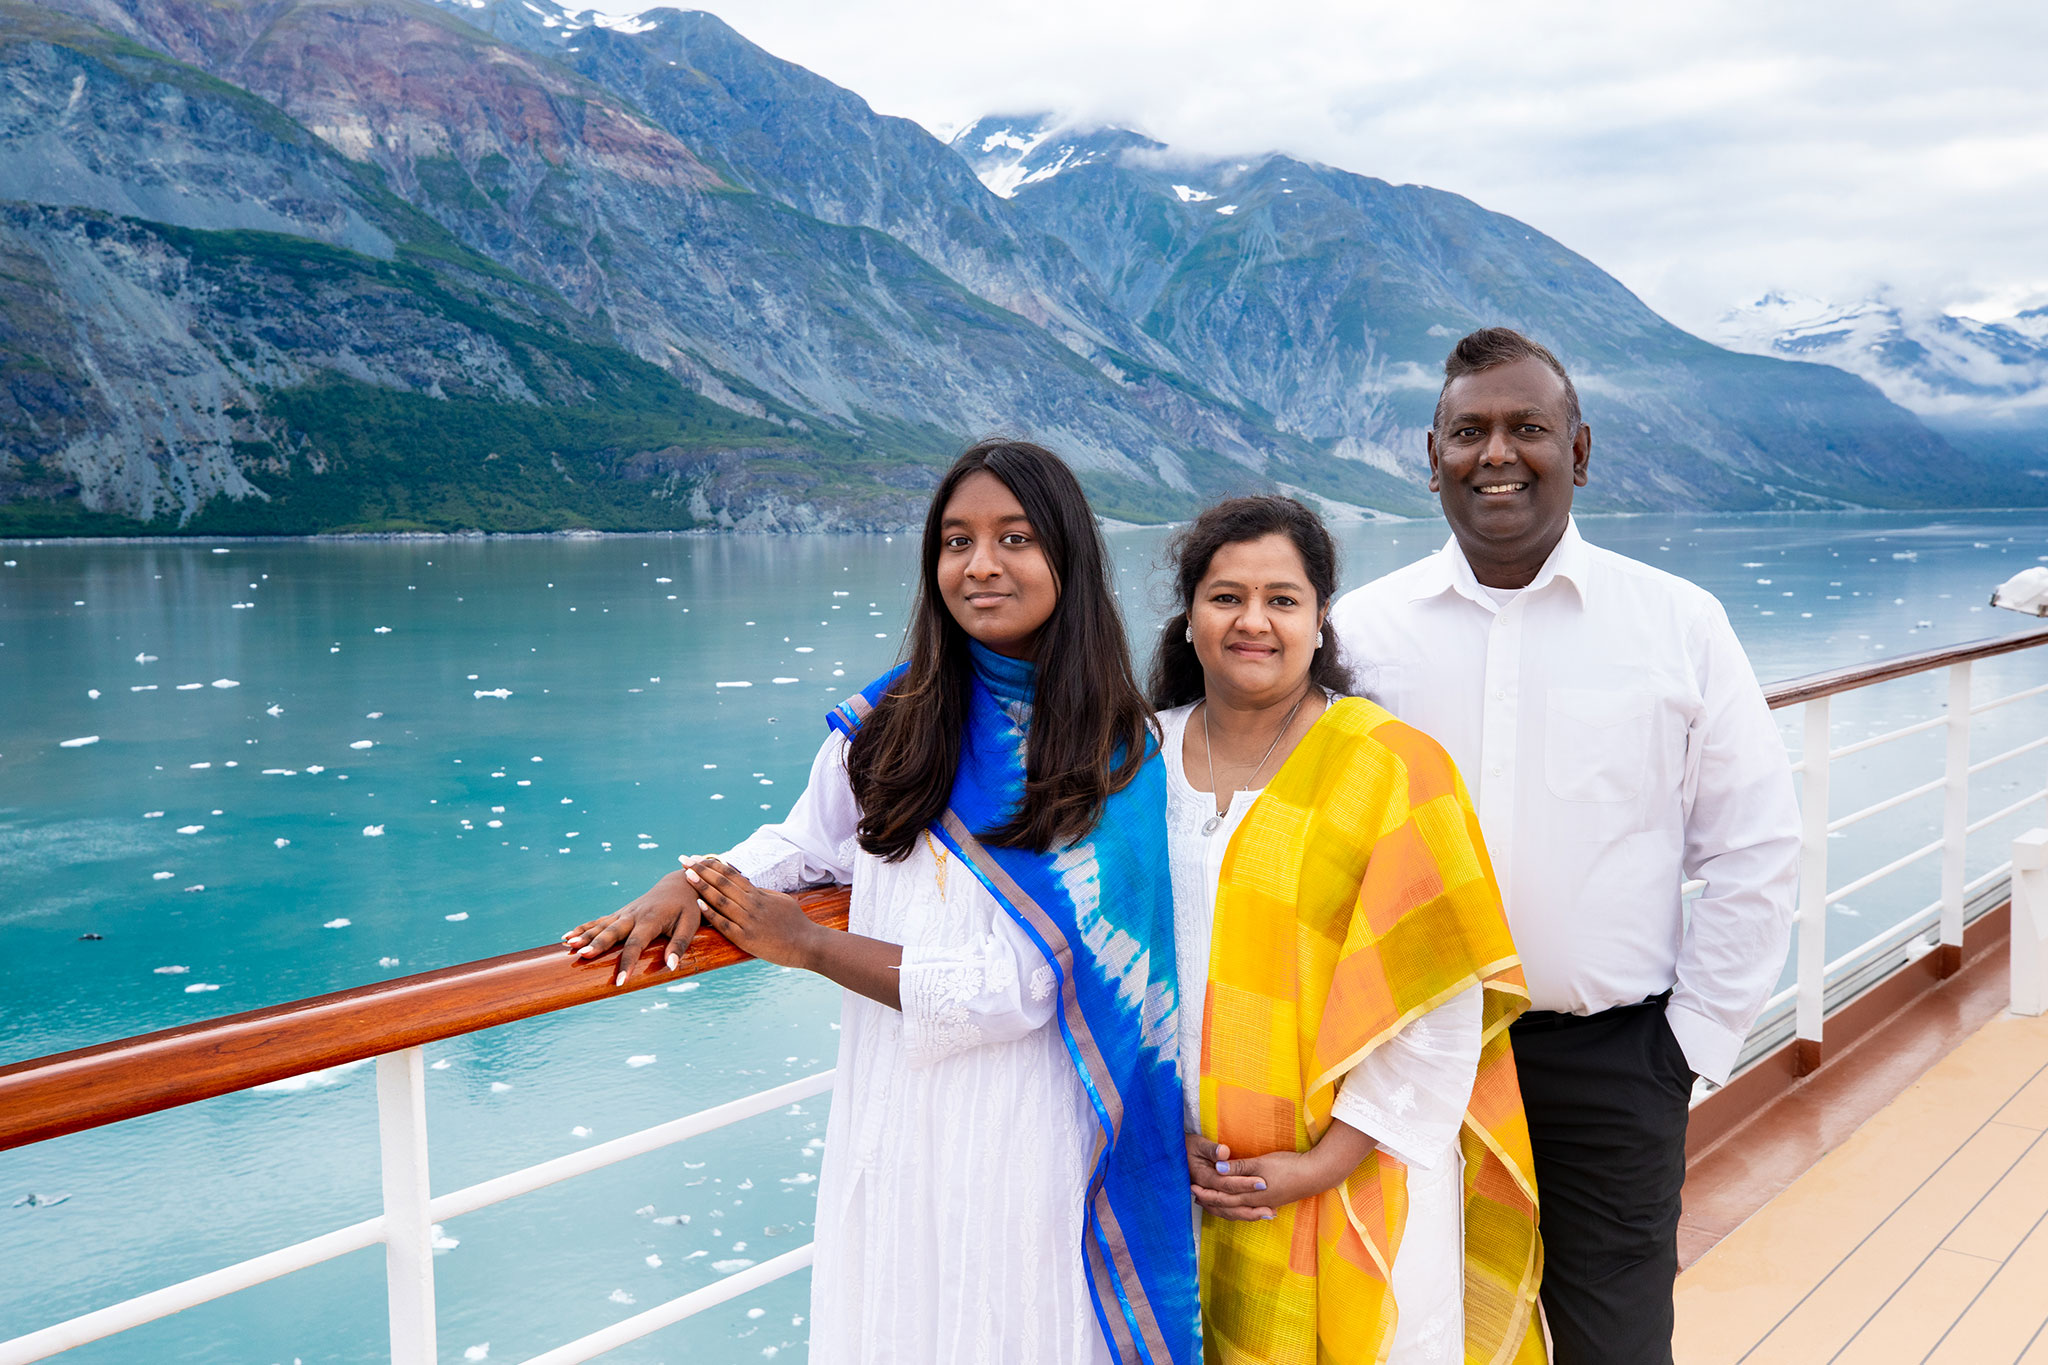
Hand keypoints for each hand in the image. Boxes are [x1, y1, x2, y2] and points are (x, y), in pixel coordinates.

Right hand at [561, 868, 703, 985]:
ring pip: (602, 925)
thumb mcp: (690, 924)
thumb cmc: (688, 907)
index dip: (628, 963)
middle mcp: (634, 914)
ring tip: (569, 945)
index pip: (636, 944)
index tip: (620, 982)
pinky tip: (567, 937)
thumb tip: (671, 966)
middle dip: (597, 944)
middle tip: (583, 955)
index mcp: (651, 919)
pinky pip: (599, 921)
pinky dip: (584, 928)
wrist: (679, 884)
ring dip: (585, 935)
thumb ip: (680, 944)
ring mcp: (625, 913)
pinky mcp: (621, 913)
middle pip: (612, 931)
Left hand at [684, 857, 823, 969]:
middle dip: (702, 870)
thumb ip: (762, 894)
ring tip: (687, 875)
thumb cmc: (796, 923)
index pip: (732, 875)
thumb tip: (747, 885)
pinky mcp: (747, 939)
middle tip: (684, 859)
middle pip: (723, 883)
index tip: (696, 858)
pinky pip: (725, 925)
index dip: (713, 865)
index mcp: (760, 895)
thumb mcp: (781, 901)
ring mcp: (749, 921)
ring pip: (722, 900)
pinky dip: (712, 914)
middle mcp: (752, 905)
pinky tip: (698, 905)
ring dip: (703, 887)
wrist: (808, 944)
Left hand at [1186, 1125, 1372, 1220]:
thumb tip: (1217, 1167)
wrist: (1315, 1175)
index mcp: (1249, 1194)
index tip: (1191, 1187)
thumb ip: (1239, 1166)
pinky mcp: (1272, 1201)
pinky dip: (1236, 1209)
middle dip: (1210, 1202)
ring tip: (1211, 1202)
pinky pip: (1247, 1209)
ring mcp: (1264, 1204)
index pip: (1221, 1197)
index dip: (1206, 1193)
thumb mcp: (1261, 1163)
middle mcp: (1254, 1203)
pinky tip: (1238, 1206)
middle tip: (1195, 1196)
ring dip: (1222, 1207)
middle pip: (1226, 1207)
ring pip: (1237, 1210)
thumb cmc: (1288, 1166)